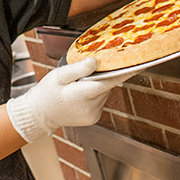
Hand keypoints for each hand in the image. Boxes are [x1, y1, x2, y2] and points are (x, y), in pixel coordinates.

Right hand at [6, 57, 135, 142]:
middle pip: (106, 85)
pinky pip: (100, 101)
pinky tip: (81, 95)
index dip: (124, 72)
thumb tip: (96, 62)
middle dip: (100, 77)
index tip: (139, 66)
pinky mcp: (94, 118)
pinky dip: (94, 95)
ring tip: (79, 86)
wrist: (41, 114)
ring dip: (97, 86)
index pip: (109, 81)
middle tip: (86, 74)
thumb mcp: (59, 76)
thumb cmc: (48, 92)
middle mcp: (91, 107)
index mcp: (82, 94)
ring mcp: (93, 114)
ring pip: (103, 93)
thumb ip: (78, 69)